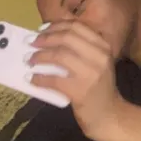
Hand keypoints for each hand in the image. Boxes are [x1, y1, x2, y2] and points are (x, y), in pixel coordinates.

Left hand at [28, 20, 123, 140]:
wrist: (110, 114)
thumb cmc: (100, 87)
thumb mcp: (98, 62)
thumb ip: (83, 48)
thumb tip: (52, 37)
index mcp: (103, 45)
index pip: (77, 27)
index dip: (56, 25)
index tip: (42, 29)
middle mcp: (99, 55)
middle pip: (67, 37)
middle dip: (46, 38)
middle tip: (32, 42)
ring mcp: (90, 73)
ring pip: (60, 55)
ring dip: (40, 56)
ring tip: (30, 59)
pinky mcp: (80, 91)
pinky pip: (54, 80)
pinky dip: (40, 78)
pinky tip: (32, 79)